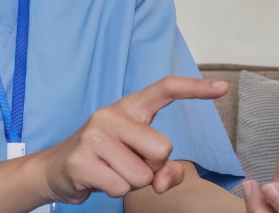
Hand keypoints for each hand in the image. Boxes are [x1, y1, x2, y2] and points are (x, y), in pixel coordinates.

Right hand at [29, 76, 228, 203]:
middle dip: (152, 166)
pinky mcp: (82, 160)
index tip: (222, 88)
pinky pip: (121, 188)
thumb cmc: (105, 159)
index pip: (165, 88)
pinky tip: (99, 179)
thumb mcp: (138, 156)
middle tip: (128, 163)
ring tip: (112, 171)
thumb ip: (166, 168)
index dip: (195, 89)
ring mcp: (94, 136)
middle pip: (162, 149)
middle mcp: (111, 115)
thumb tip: (165, 182)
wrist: (56, 170)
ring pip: (142, 175)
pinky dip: (115, 191)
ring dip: (132, 182)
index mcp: (130, 108)